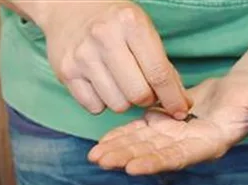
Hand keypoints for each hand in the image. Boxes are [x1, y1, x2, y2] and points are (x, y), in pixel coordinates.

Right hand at [38, 1, 189, 116]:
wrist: (70, 6)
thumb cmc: (116, 23)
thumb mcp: (144, 33)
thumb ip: (164, 68)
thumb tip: (181, 105)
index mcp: (131, 23)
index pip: (159, 74)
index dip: (173, 99)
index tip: (180, 111)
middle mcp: (104, 37)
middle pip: (138, 95)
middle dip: (146, 99)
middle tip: (143, 89)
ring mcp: (82, 56)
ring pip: (117, 105)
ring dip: (124, 101)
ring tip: (119, 83)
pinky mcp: (66, 72)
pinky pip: (95, 108)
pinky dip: (102, 102)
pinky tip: (101, 84)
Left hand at [87, 71, 247, 174]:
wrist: (238, 96)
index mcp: (209, 144)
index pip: (180, 157)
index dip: (157, 162)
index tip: (132, 167)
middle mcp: (188, 146)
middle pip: (154, 154)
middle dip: (127, 158)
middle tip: (101, 162)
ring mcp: (174, 137)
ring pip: (143, 145)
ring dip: (118, 150)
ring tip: (94, 156)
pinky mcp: (164, 126)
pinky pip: (140, 132)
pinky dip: (122, 136)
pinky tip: (103, 143)